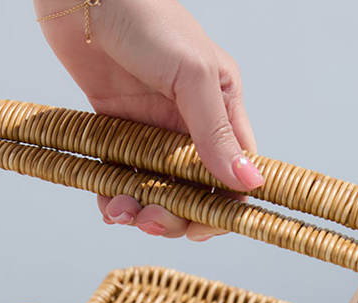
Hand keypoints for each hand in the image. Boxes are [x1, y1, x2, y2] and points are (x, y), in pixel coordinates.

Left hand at [34, 0, 261, 239]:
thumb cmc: (145, 17)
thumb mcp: (192, 76)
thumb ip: (215, 133)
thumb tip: (249, 184)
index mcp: (222, 109)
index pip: (234, 176)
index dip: (221, 209)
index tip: (198, 227)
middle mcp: (190, 125)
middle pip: (194, 193)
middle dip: (175, 215)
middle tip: (150, 220)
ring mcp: (151, 131)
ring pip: (157, 192)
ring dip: (142, 212)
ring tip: (121, 211)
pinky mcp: (116, 131)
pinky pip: (121, 179)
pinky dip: (115, 198)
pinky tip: (108, 205)